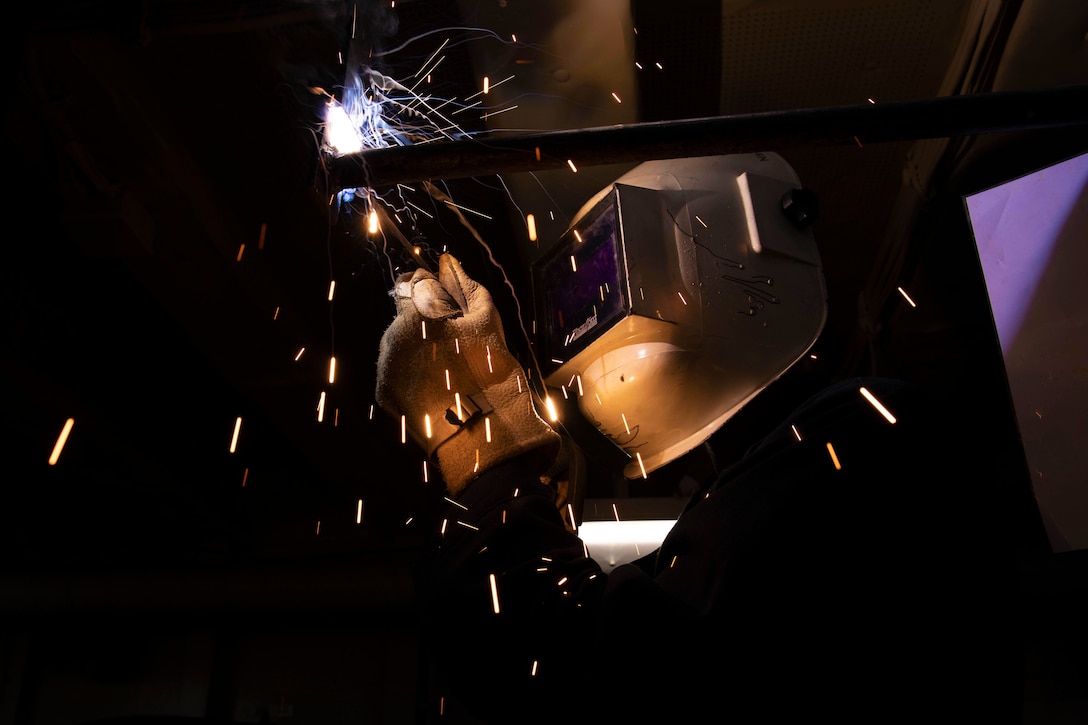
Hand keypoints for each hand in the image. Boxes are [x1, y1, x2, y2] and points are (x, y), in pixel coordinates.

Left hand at [376, 254, 559, 494]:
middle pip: (405, 314)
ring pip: (399, 343)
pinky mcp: (385, 392)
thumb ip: (467, 286)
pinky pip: (396, 370)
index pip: (413, 282)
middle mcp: (392, 336)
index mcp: (417, 313)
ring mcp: (385, 366)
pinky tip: (439, 385)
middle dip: (426, 322)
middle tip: (458, 345)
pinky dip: (412, 373)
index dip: (434, 290)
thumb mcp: (487, 322)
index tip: (452, 307)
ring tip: (451, 370)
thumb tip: (450, 263)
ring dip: (418, 347)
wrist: (482, 436)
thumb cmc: (490, 375)